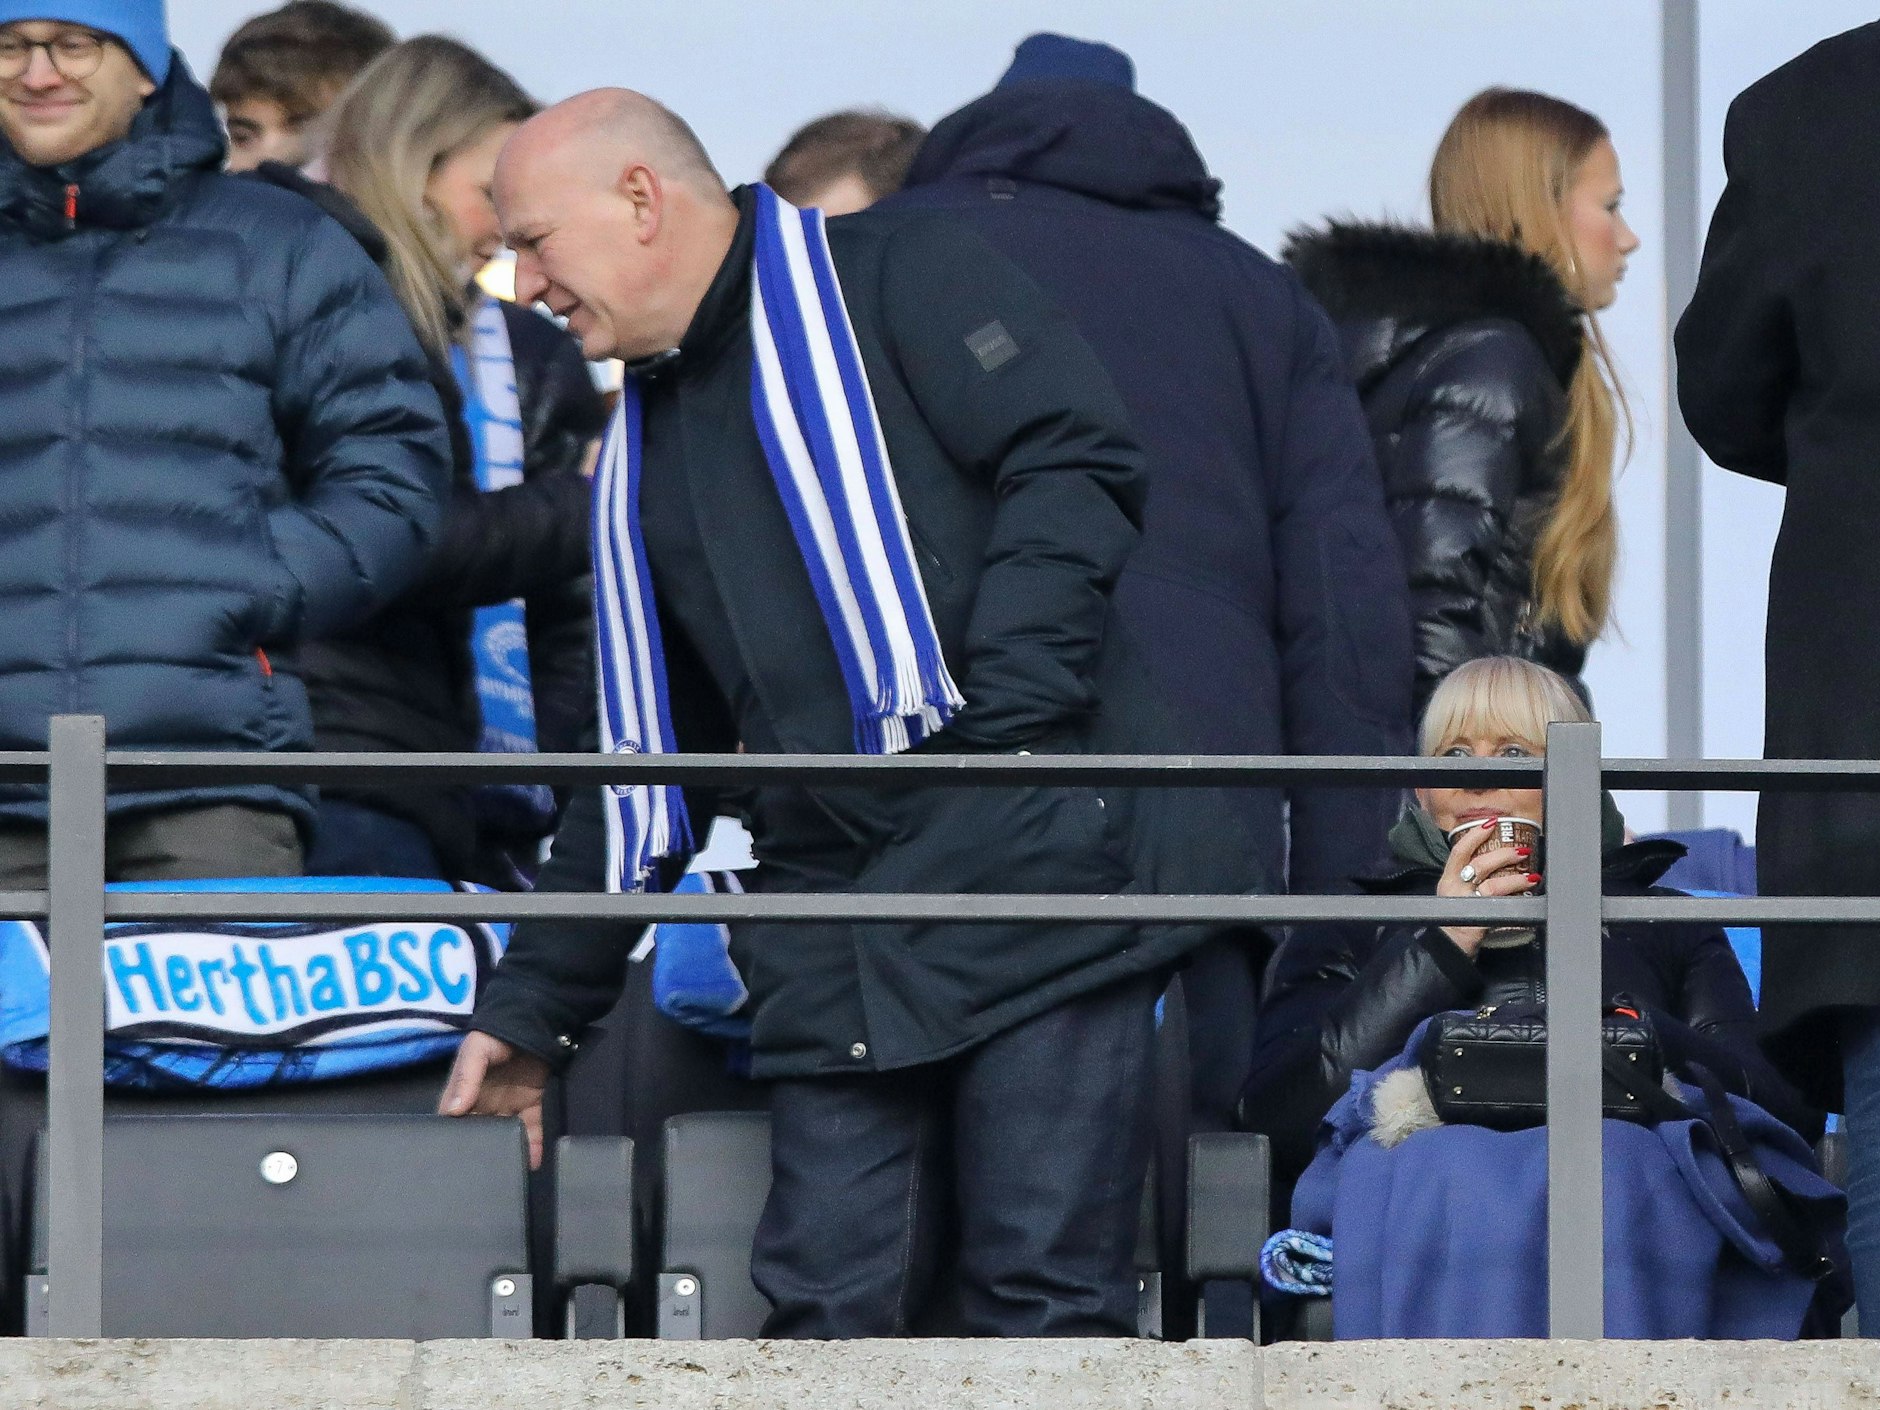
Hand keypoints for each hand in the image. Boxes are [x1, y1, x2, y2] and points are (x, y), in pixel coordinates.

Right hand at [438, 1030, 551, 1169]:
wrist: (534, 1019)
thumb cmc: (495, 1035)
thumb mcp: (474, 1051)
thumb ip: (465, 1078)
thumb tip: (454, 1111)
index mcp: (464, 1094)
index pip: (453, 1123)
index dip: (452, 1141)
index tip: (454, 1163)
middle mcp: (484, 1105)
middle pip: (480, 1134)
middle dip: (482, 1153)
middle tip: (484, 1177)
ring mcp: (508, 1106)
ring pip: (506, 1135)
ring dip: (508, 1152)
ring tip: (510, 1174)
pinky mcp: (531, 1104)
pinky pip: (531, 1128)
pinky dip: (533, 1145)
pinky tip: (533, 1161)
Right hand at [1435, 819, 1539, 956]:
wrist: (1445, 948)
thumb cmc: (1452, 917)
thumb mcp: (1453, 891)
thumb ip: (1467, 875)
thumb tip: (1495, 857)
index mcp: (1448, 879)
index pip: (1459, 851)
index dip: (1475, 835)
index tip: (1492, 822)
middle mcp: (1455, 890)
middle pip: (1480, 865)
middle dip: (1504, 855)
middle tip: (1522, 851)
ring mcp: (1466, 906)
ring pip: (1494, 887)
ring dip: (1516, 880)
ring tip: (1532, 878)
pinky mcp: (1478, 924)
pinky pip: (1503, 916)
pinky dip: (1518, 914)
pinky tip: (1529, 911)